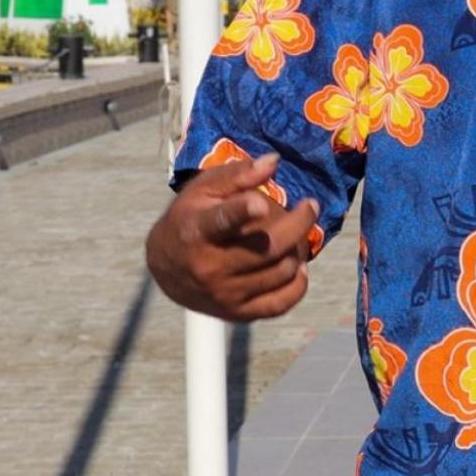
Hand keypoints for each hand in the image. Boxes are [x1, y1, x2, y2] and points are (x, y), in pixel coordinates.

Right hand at [145, 153, 318, 320]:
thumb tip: (274, 162)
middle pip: (269, 248)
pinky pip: (280, 304)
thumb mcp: (203, 189)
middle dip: (299, 223)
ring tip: (298, 235)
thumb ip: (238, 175)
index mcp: (197, 231)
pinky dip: (298, 284)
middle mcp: (210, 267)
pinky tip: (298, 265)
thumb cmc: (190, 218)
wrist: (165, 267)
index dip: (241, 213)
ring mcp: (225, 294)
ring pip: (281, 272)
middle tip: (310, 206)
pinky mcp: (237, 313)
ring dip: (298, 249)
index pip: (221, 222)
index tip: (260, 203)